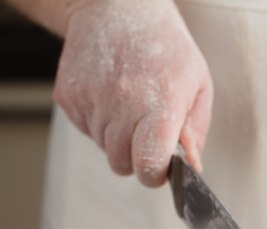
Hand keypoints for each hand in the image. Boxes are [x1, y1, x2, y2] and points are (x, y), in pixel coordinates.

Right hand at [54, 0, 212, 185]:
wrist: (117, 8)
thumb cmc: (165, 47)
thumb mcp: (198, 85)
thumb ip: (195, 131)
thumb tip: (191, 167)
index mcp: (159, 103)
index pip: (148, 163)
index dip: (156, 174)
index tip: (162, 168)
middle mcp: (122, 103)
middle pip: (123, 164)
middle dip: (137, 157)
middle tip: (148, 132)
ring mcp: (91, 99)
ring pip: (104, 149)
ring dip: (119, 138)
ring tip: (131, 105)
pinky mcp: (69, 96)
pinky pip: (86, 130)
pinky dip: (100, 123)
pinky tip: (113, 96)